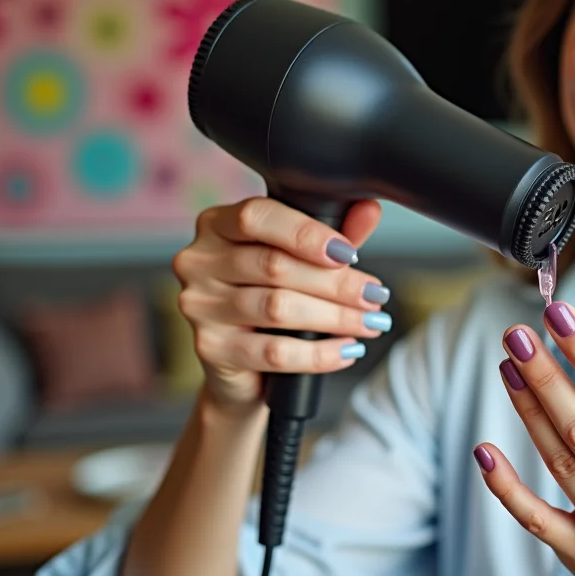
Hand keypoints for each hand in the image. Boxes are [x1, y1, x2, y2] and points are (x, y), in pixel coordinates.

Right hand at [171, 196, 391, 411]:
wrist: (246, 366)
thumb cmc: (274, 295)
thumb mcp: (306, 259)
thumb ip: (335, 233)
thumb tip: (369, 210)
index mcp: (217, 224)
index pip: (257, 217)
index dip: (307, 234)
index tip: (350, 254)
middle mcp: (199, 261)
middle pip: (274, 266)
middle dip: (335, 283)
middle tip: (375, 295)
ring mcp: (199, 306)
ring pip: (277, 308)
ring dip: (335, 317)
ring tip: (371, 323)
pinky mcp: (211, 349)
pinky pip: (274, 352)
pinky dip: (319, 353)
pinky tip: (348, 350)